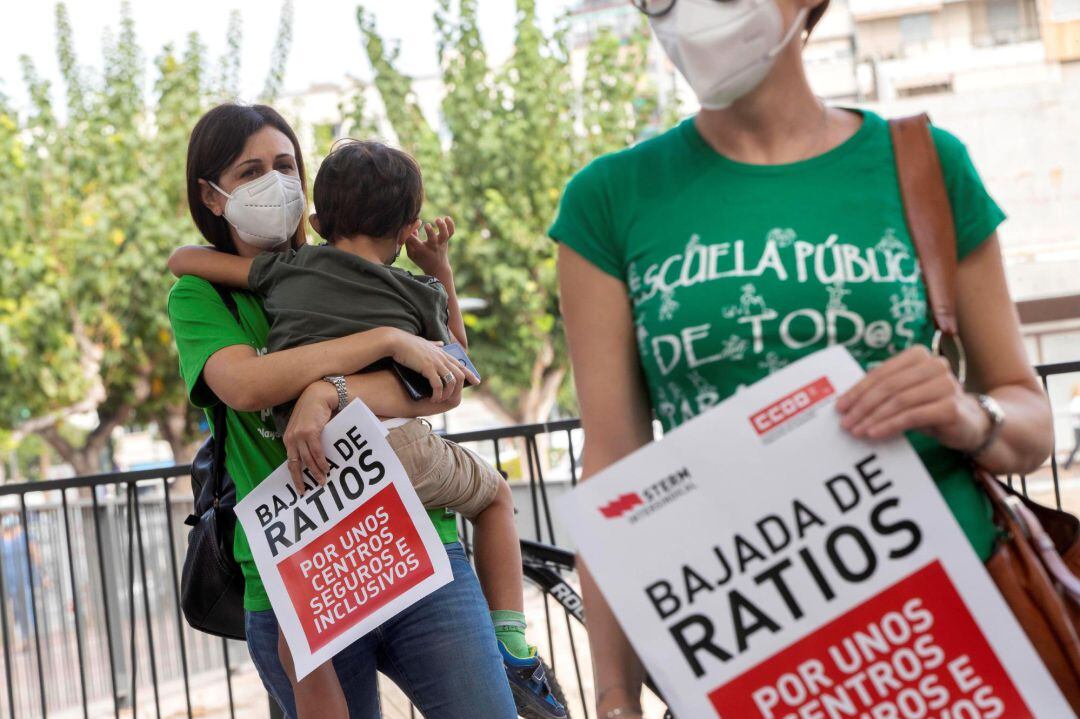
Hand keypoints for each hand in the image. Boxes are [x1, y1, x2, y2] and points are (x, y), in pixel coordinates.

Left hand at [282, 381, 334, 491]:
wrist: (318, 395)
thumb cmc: (313, 410)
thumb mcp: (305, 425)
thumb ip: (306, 439)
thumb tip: (314, 455)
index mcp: (289, 438)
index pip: (290, 461)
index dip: (295, 475)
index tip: (300, 487)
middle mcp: (291, 438)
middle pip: (295, 464)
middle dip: (302, 479)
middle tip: (308, 491)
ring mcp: (299, 435)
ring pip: (307, 460)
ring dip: (315, 472)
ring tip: (322, 481)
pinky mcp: (310, 432)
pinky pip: (316, 451)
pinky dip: (321, 461)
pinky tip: (326, 468)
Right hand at [388, 330, 477, 401]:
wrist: (396, 341)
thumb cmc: (407, 343)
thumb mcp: (425, 342)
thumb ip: (434, 344)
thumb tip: (441, 343)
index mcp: (442, 352)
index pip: (461, 364)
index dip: (470, 374)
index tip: (476, 381)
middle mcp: (442, 357)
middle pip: (460, 375)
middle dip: (459, 389)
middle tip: (453, 398)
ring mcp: (436, 362)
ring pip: (451, 382)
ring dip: (448, 394)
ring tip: (440, 400)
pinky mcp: (427, 368)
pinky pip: (438, 385)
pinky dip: (438, 394)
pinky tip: (434, 398)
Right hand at [405, 216, 454, 277]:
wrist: (438, 269)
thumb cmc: (422, 260)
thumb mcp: (411, 254)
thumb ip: (409, 242)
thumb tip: (412, 228)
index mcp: (422, 250)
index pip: (413, 240)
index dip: (408, 232)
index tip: (408, 227)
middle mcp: (432, 247)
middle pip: (433, 239)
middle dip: (430, 231)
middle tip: (427, 225)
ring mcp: (440, 244)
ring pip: (444, 235)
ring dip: (442, 226)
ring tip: (437, 219)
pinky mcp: (446, 241)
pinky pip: (451, 232)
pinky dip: (451, 225)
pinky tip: (446, 217)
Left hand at [836, 345, 988, 450]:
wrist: (971, 423)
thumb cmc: (930, 406)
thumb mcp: (905, 393)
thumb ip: (883, 391)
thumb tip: (846, 403)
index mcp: (918, 355)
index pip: (880, 373)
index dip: (857, 391)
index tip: (840, 407)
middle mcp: (934, 365)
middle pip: (888, 387)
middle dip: (862, 406)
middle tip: (845, 422)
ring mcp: (945, 384)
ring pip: (898, 401)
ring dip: (873, 418)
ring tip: (856, 431)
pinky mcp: (950, 406)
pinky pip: (911, 416)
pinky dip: (889, 425)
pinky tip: (875, 433)